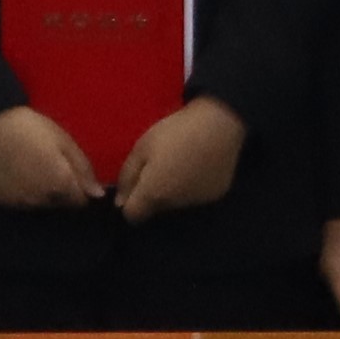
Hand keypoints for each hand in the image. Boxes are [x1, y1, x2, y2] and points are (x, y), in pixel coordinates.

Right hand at [0, 105, 99, 211]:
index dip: (79, 189)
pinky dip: (20, 193)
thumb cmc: (32, 129)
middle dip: (60, 191)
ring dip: (40, 193)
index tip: (71, 174)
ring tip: (31, 168)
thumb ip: (83, 170)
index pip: (79, 202)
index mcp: (60, 184)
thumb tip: (98, 195)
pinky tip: (15, 173)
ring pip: (38, 205)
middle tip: (48, 166)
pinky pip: (17, 202)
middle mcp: (39, 200)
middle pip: (58, 204)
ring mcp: (17, 202)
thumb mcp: (64, 141)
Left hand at [113, 96, 245, 220]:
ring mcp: (197, 201)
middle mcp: (174, 204)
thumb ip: (127, 176)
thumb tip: (119, 201)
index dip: (130, 202)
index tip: (136, 183)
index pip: (132, 215)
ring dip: (174, 190)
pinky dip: (193, 185)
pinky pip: (196, 195)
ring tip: (181, 163)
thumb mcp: (142, 146)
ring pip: (176, 203)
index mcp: (153, 193)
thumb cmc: (175, 131)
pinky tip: (198, 165)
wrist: (220, 123)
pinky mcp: (215, 194)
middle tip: (160, 166)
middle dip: (153, 194)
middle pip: (155, 208)